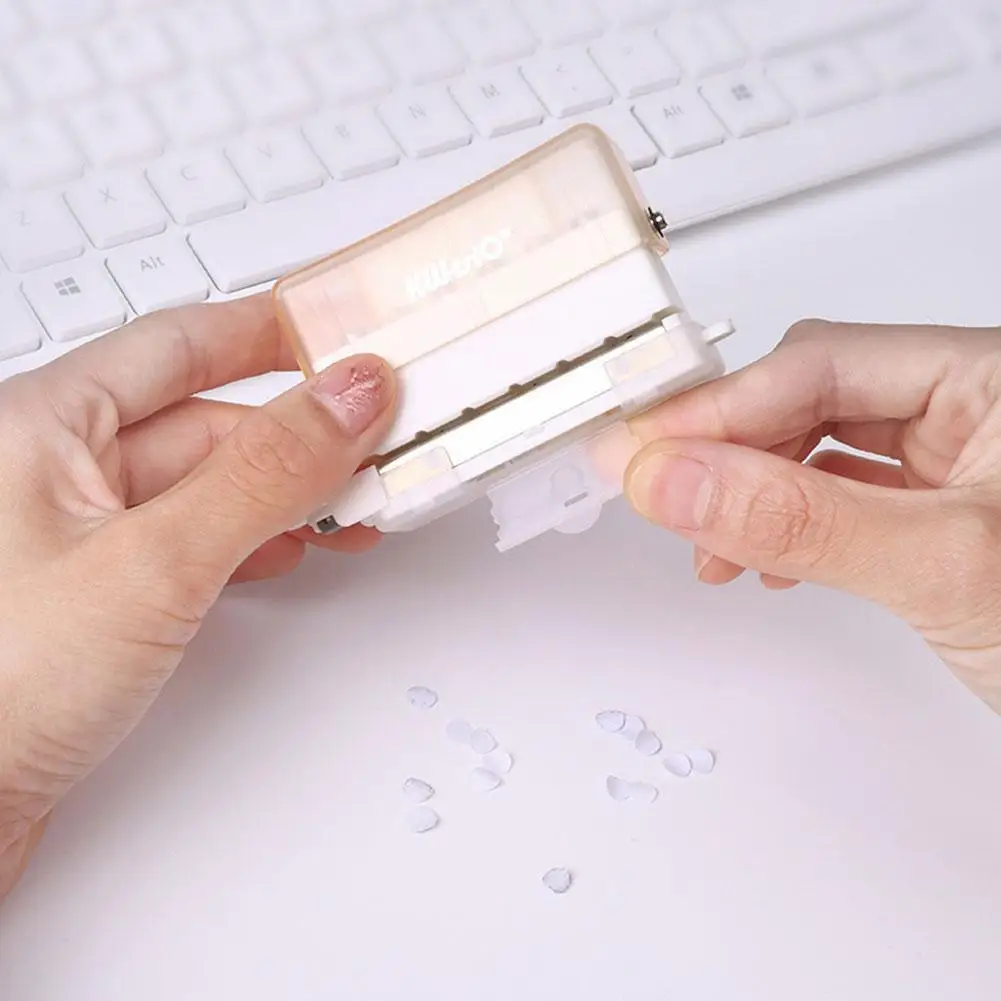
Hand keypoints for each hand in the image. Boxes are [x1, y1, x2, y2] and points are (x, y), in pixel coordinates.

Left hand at [0, 293, 396, 898]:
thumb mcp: (153, 562)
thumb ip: (262, 473)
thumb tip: (347, 399)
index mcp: (43, 425)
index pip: (180, 343)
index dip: (269, 331)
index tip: (342, 331)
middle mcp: (58, 472)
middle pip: (205, 421)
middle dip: (297, 434)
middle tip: (377, 438)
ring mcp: (82, 537)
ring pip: (206, 486)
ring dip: (285, 493)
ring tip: (355, 503)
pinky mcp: (101, 594)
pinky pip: (194, 539)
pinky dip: (252, 541)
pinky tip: (288, 553)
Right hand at [622, 320, 1000, 713]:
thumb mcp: (948, 569)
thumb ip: (803, 519)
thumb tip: (678, 479)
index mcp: (994, 379)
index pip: (820, 364)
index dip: (721, 407)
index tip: (643, 449)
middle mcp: (972, 409)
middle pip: (810, 398)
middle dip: (731, 450)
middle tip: (661, 490)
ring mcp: (954, 466)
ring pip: (816, 450)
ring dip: (749, 494)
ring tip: (711, 546)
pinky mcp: (935, 519)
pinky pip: (836, 499)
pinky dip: (785, 527)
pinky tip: (764, 560)